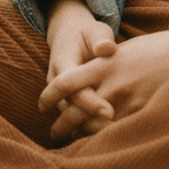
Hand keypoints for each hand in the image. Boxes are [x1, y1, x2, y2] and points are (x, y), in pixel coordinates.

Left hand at [40, 20, 168, 140]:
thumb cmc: (164, 47)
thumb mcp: (129, 50)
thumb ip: (109, 63)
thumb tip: (96, 74)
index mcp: (105, 64)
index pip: (65, 83)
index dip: (49, 96)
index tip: (42, 104)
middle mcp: (112, 85)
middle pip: (73, 113)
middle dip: (61, 126)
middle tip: (55, 132)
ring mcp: (128, 104)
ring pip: (92, 129)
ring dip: (82, 137)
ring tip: (76, 142)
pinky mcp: (144, 116)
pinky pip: (116, 135)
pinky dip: (105, 141)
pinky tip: (103, 146)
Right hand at [45, 0, 118, 136]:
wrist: (69, 36)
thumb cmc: (88, 34)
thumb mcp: (95, 30)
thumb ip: (100, 39)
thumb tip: (106, 48)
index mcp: (62, 65)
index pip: (73, 90)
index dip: (91, 102)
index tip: (110, 112)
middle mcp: (55, 83)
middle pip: (69, 109)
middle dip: (89, 122)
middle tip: (112, 133)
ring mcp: (58, 95)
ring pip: (69, 118)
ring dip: (88, 129)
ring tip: (111, 138)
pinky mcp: (66, 102)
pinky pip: (74, 119)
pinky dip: (88, 127)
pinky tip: (108, 136)